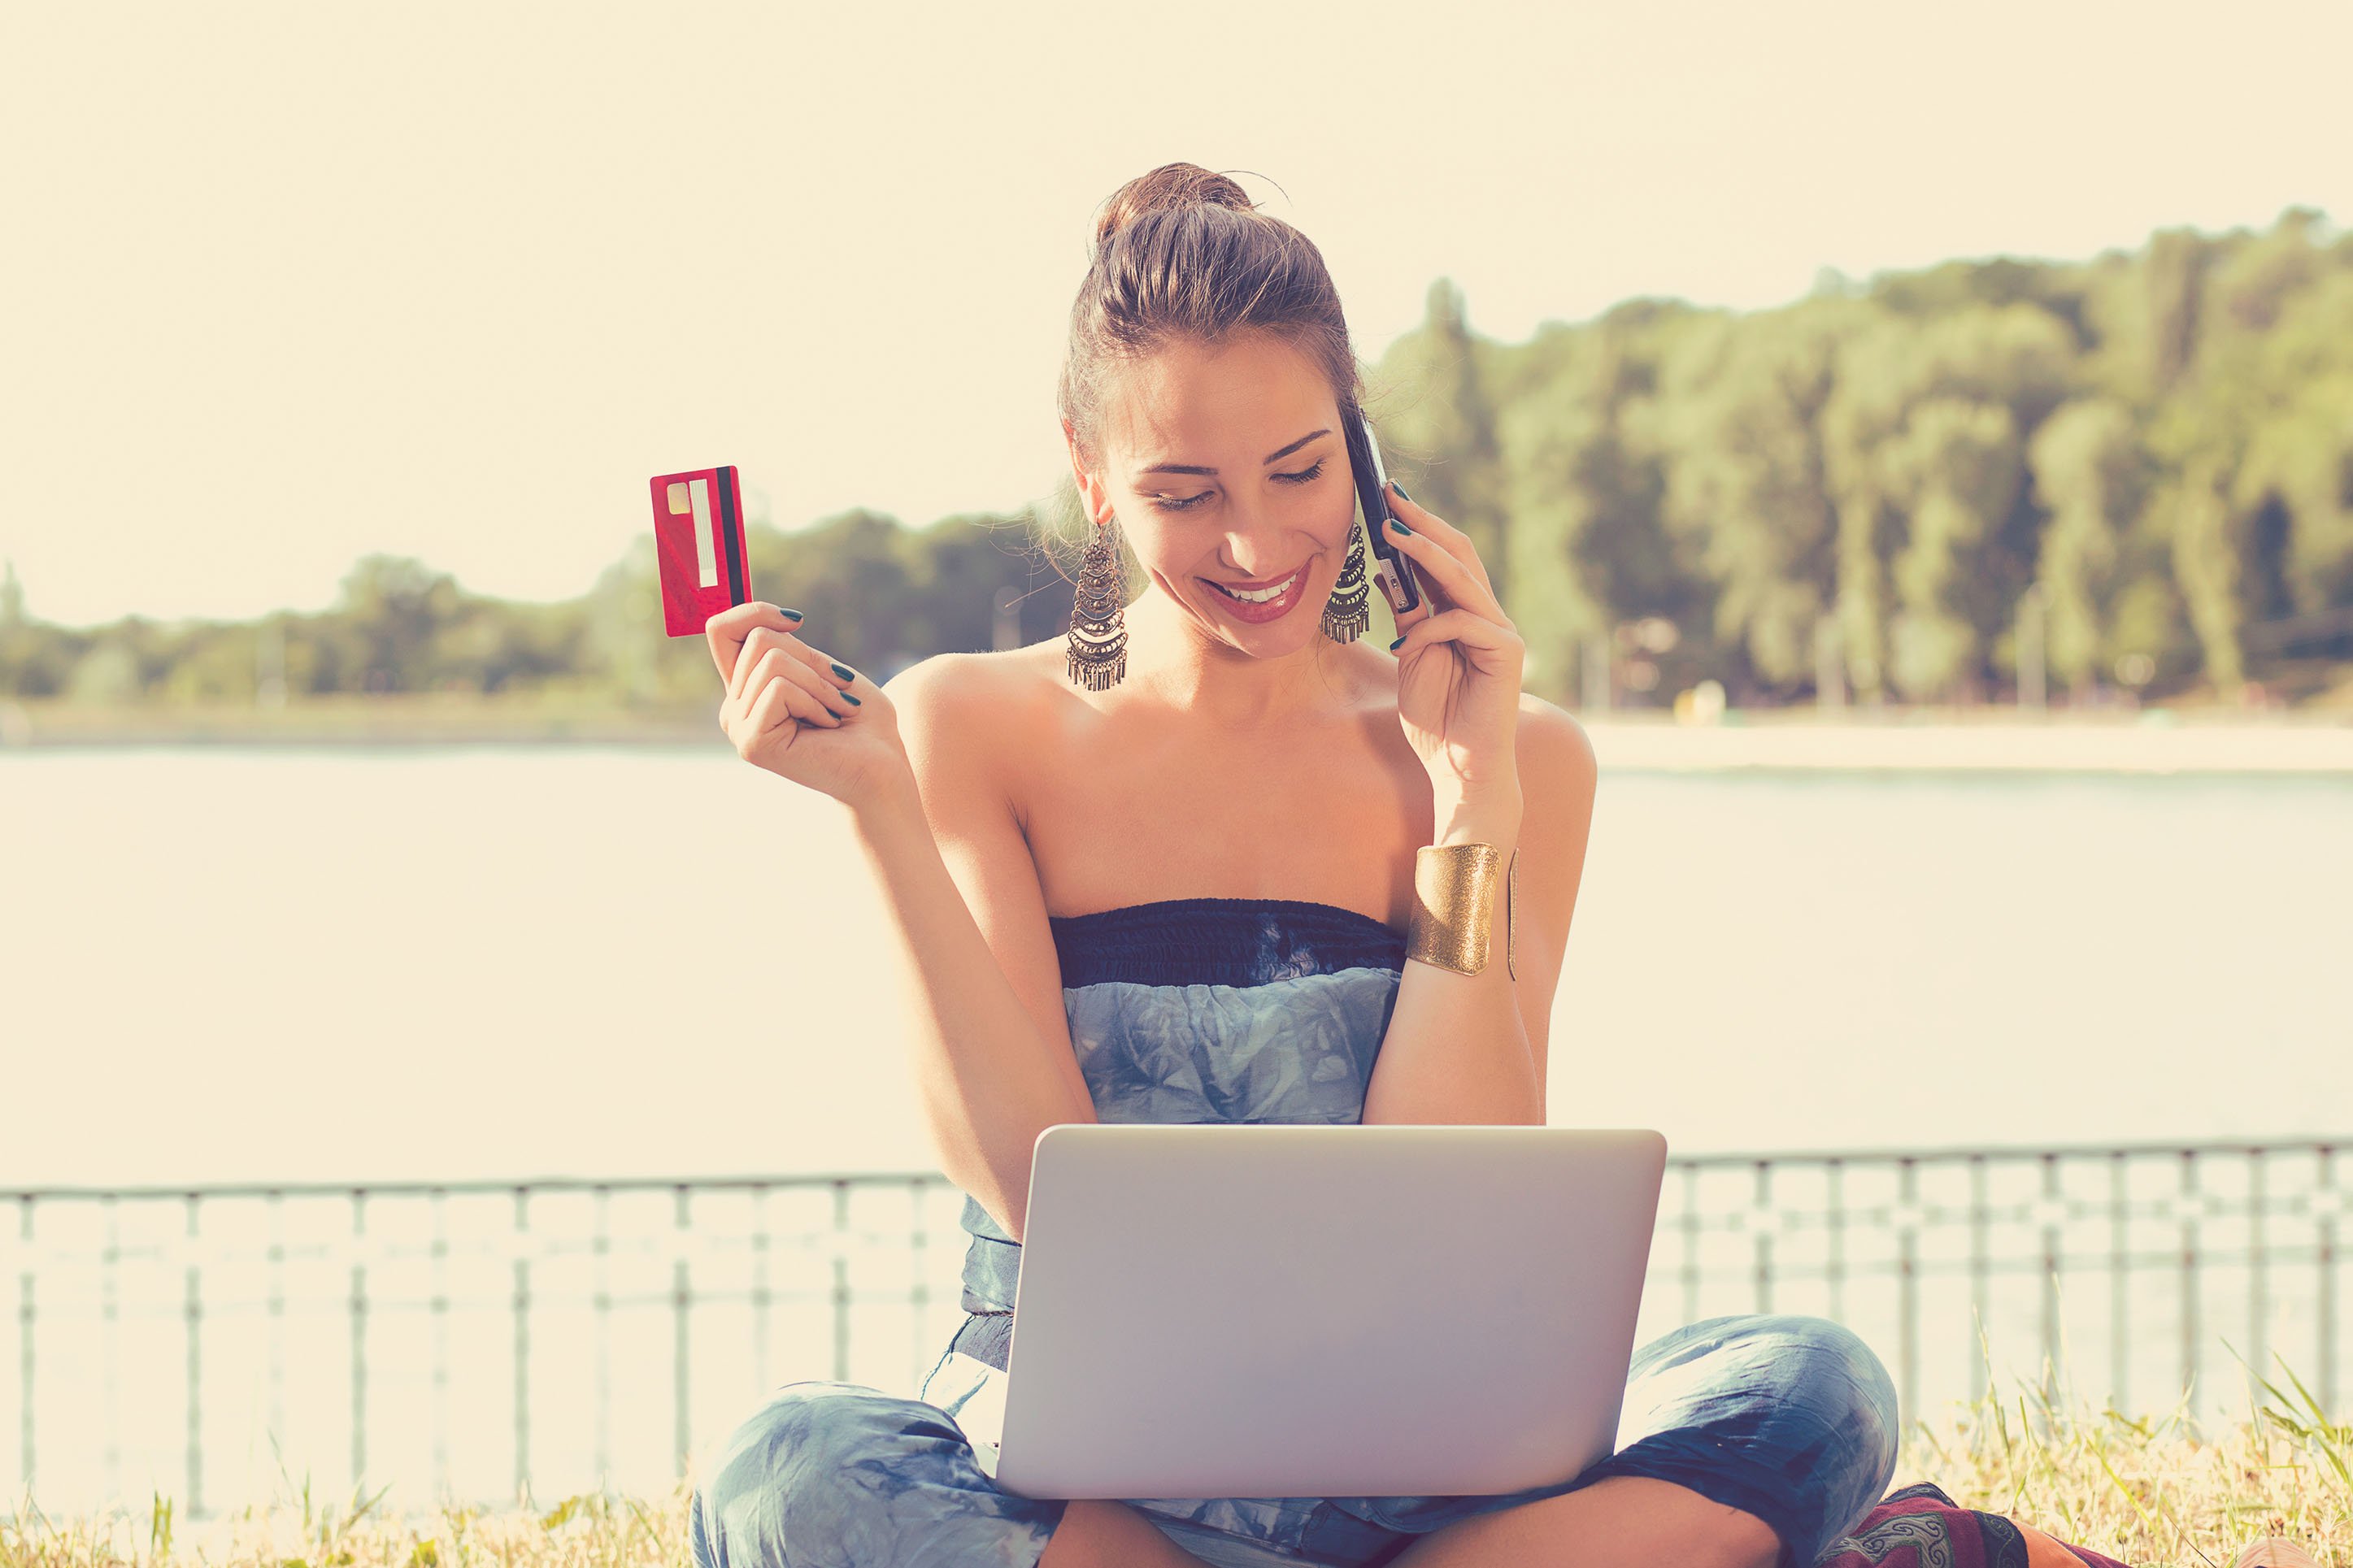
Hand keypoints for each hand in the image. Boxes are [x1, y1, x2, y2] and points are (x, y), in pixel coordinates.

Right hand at [707, 602, 912, 809]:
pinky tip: (828, 725)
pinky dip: (816, 699)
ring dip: (819, 682)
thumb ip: (787, 647)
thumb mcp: (824, 668)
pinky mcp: (751, 741)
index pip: (722, 631)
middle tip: (839, 692)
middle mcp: (734, 709)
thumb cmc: (862, 722)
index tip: (798, 620)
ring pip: (772, 661)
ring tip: (836, 712)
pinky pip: (780, 688)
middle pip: (758, 639)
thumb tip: (763, 625)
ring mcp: (738, 727)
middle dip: (811, 658)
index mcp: (746, 690)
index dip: (754, 612)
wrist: (882, 770)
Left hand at [1375, 481, 1524, 801]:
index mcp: (1464, 615)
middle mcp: (1486, 616)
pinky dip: (1429, 627)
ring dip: (1424, 551)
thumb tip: (1387, 571)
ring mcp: (1500, 631)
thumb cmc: (1436, 718)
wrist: (1459, 767)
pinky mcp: (1507, 650)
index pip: (1444, 559)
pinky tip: (1407, 644)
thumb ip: (1408, 615)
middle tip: (1391, 496)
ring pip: (1463, 577)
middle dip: (1424, 523)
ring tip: (1391, 530)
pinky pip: (1461, 621)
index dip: (1418, 529)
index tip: (1387, 502)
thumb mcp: (1412, 656)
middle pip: (1459, 554)